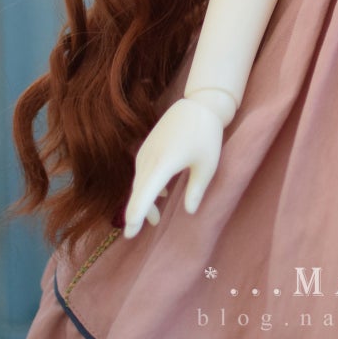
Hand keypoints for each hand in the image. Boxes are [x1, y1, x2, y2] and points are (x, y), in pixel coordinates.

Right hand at [123, 97, 224, 237]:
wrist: (198, 104)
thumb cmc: (206, 134)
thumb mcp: (207, 165)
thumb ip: (196, 190)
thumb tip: (189, 212)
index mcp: (163, 163)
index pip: (144, 195)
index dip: (136, 215)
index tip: (130, 233)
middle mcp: (149, 158)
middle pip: (137, 191)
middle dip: (135, 213)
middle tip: (133, 234)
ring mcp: (146, 151)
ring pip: (139, 182)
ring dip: (143, 200)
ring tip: (153, 219)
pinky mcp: (147, 147)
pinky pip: (142, 172)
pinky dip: (146, 186)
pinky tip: (160, 195)